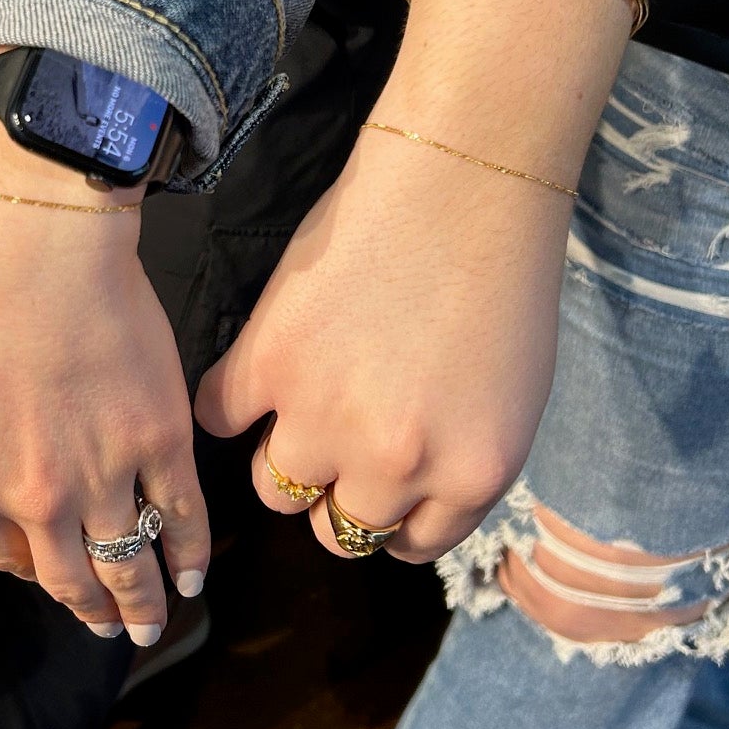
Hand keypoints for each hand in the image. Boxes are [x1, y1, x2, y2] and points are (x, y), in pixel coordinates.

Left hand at [0, 113, 209, 640]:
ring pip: (128, 565)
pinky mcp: (159, 444)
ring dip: (143, 603)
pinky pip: (181, 519)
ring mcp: (102, 478)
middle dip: (92, 610)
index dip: (33, 571)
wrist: (30, 251)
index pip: (5, 560)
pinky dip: (189, 556)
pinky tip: (193, 578)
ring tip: (153, 623)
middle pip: (69, 580)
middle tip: (111, 625)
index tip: (50, 574)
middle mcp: (34, 503)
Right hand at [196, 127, 570, 562]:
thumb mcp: (508, 400)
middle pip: (337, 530)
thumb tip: (405, 491)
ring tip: (296, 407)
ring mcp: (324, 418)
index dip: (390, 517)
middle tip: (336, 446)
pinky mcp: (267, 363)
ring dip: (283, 457)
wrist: (460, 184)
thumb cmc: (502, 276)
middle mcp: (395, 465)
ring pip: (275, 487)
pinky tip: (254, 374)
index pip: (408, 545)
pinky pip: (220, 416)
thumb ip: (456, 460)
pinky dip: (229, 403)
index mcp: (469, 476)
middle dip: (336, 496)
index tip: (379, 490)